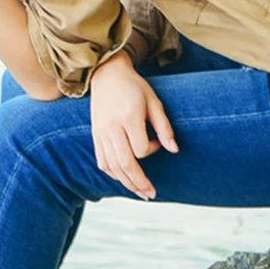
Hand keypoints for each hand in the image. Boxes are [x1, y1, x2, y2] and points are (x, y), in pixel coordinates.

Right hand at [89, 52, 177, 199]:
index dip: (152, 150)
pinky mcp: (95, 135)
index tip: (157, 141)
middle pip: (124, 163)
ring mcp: (101, 133)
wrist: (106, 74)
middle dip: (138, 181)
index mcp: (128, 118)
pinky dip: (111, 172)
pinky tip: (122, 177)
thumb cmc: (133, 87)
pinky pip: (101, 160)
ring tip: (138, 192)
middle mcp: (112, 128)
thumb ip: (163, 127)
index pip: (141, 148)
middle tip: (150, 194)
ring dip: (125, 182)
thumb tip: (174, 150)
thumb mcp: (154, 102)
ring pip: (111, 166)